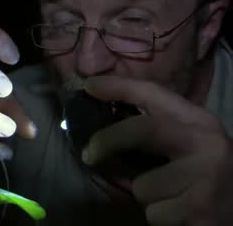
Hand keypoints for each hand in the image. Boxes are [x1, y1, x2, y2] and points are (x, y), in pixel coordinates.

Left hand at [81, 75, 232, 225]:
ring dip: (147, 196)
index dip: (119, 86)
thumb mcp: (189, 146)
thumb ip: (157, 137)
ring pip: (142, 186)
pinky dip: (160, 217)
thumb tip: (103, 138)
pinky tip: (182, 215)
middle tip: (89, 154)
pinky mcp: (200, 209)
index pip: (153, 93)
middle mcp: (205, 143)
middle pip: (141, 131)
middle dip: (108, 140)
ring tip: (173, 197)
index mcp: (199, 122)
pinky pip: (154, 213)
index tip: (89, 85)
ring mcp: (205, 177)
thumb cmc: (208, 176)